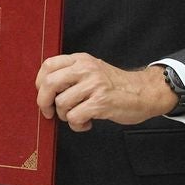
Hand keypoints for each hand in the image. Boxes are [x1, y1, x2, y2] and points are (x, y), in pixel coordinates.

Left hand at [36, 54, 176, 131]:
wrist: (145, 93)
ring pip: (61, 103)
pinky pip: (75, 117)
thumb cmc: (115, 85)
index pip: (48, 65)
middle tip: (48, 112)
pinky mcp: (101, 103)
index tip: (42, 94)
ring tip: (78, 116)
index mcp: (81, 60)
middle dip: (44, 102)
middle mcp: (86, 69)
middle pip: (49, 83)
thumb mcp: (92, 70)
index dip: (39, 82)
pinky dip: (77, 125)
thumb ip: (71, 74)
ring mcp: (94, 85)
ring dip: (65, 116)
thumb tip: (44, 89)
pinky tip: (87, 123)